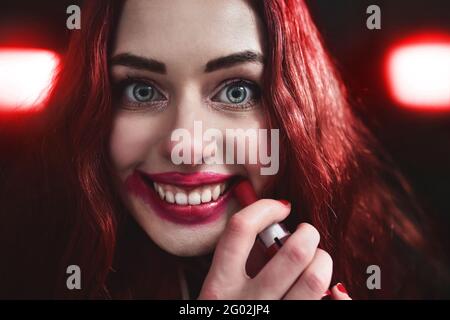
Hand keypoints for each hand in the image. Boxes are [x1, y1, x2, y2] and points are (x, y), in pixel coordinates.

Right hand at [198, 199, 333, 299]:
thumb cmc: (229, 316)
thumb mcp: (220, 294)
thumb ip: (241, 264)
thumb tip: (275, 232)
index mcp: (220, 288)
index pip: (240, 230)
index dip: (264, 209)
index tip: (280, 209)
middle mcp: (245, 305)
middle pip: (292, 253)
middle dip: (308, 234)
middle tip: (307, 235)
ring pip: (315, 281)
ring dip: (323, 262)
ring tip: (318, 261)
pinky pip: (329, 306)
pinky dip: (336, 296)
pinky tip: (331, 293)